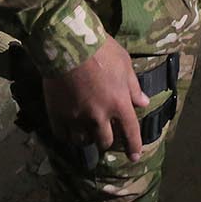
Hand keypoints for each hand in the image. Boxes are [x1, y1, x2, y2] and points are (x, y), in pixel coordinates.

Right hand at [42, 38, 151, 160]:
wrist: (68, 44)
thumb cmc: (101, 50)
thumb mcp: (124, 64)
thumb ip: (133, 87)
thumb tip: (143, 102)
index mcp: (119, 103)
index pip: (130, 132)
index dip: (134, 147)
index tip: (134, 157)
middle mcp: (99, 116)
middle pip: (105, 141)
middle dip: (107, 141)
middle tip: (106, 137)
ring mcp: (77, 117)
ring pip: (83, 141)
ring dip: (87, 139)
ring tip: (86, 134)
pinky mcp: (57, 115)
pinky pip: (63, 136)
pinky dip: (68, 135)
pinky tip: (69, 131)